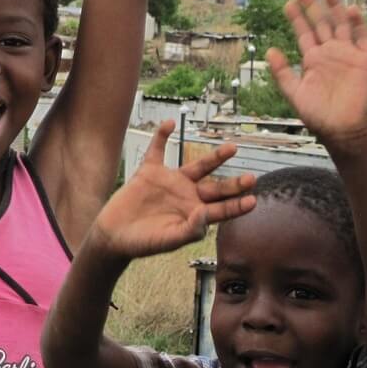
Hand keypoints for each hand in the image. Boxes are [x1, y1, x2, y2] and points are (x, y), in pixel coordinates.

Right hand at [92, 121, 254, 260]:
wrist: (114, 235)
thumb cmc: (143, 243)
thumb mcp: (169, 240)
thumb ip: (189, 229)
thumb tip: (206, 213)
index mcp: (194, 215)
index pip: (221, 210)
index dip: (236, 205)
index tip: (252, 200)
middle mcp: (187, 196)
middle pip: (216, 187)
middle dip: (233, 184)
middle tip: (251, 178)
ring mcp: (170, 182)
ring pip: (197, 166)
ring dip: (214, 158)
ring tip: (232, 148)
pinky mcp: (150, 171)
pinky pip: (157, 150)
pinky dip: (162, 136)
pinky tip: (169, 124)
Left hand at [268, 0, 366, 155]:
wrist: (341, 129)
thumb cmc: (317, 114)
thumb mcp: (294, 92)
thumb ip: (282, 72)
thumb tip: (270, 50)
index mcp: (313, 59)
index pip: (303, 33)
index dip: (296, 18)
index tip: (287, 2)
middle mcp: (330, 53)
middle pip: (320, 23)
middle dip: (312, 6)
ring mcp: (347, 55)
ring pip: (341, 25)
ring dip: (334, 8)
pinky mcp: (364, 62)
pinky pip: (363, 40)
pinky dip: (358, 25)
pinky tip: (351, 10)